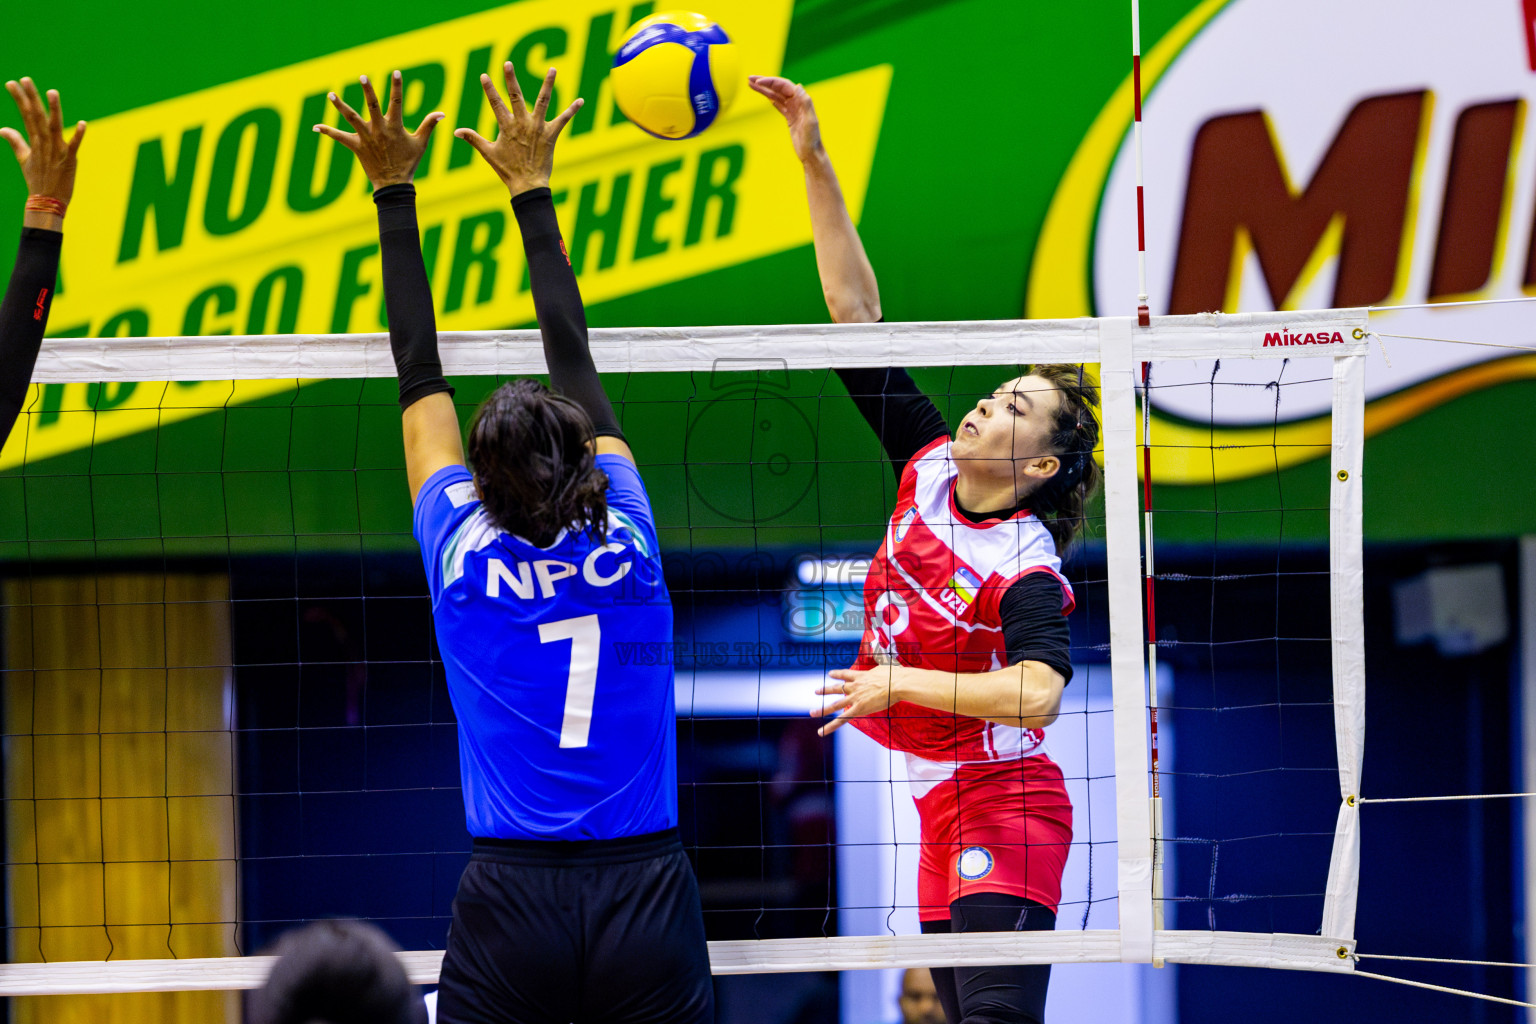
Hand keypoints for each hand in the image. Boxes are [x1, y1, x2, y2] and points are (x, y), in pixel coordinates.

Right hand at [1, 78, 85, 228]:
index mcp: (33, 141)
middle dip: (31, 98)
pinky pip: (74, 145)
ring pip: (54, 127)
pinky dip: (78, 135)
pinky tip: (83, 123)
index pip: (25, 115)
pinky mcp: (70, 160)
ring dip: (54, 110)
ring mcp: (57, 151)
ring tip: (52, 92)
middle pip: (36, 117)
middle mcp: (44, 143)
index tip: (12, 83)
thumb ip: (15, 142)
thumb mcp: (23, 159)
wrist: (47, 201)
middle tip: (25, 79)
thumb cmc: (37, 180)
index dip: (19, 99)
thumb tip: (2, 129)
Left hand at [314, 70, 443, 188]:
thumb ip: (429, 125)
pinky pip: (339, 138)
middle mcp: (378, 129)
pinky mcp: (356, 146)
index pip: (396, 102)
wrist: (394, 184)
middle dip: (367, 90)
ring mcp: (366, 137)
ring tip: (331, 94)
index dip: (397, 86)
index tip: (395, 72)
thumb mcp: (421, 143)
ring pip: (351, 118)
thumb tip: (442, 113)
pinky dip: (328, 132)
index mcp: (394, 126)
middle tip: (363, 76)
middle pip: (371, 105)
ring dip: (340, 106)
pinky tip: (315, 126)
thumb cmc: (408, 162)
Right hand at [454, 63, 581, 196]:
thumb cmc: (507, 170)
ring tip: (553, 69)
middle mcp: (522, 123)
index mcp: (506, 126)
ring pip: (543, 101)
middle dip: (511, 79)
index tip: (485, 76)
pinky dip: (572, 110)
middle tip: (508, 63)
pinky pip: (563, 120)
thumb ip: (473, 138)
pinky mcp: (551, 134)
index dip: (489, 89)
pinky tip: (581, 101)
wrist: (528, 184)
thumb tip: (455, 131)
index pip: (495, 103)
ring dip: (548, 84)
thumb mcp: (488, 153)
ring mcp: (537, 127)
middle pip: (516, 96)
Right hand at [749, 75, 822, 163]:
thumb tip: (798, 86)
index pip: (783, 85)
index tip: (758, 82)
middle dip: (764, 82)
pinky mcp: (790, 117)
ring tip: (751, 85)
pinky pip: (779, 104)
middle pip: (778, 87)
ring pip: (776, 95)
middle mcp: (797, 102)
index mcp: (801, 100)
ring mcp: (793, 109)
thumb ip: (806, 103)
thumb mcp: (810, 121)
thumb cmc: (812, 139)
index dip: (770, 82)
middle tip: (749, 78)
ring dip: (764, 89)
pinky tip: (764, 96)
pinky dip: (770, 98)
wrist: (812, 153)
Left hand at [812, 666, 899, 736]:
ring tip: (812, 713)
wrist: (897, 683)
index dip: (837, 674)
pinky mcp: (859, 709)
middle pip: (837, 688)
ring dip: (823, 709)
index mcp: (861, 676)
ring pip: (835, 705)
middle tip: (816, 691)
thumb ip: (879, 672)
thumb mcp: (883, 669)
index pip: (846, 674)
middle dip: (826, 690)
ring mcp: (855, 698)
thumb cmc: (895, 675)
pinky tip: (822, 731)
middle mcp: (855, 686)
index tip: (830, 674)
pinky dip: (831, 726)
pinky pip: (842, 719)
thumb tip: (885, 672)